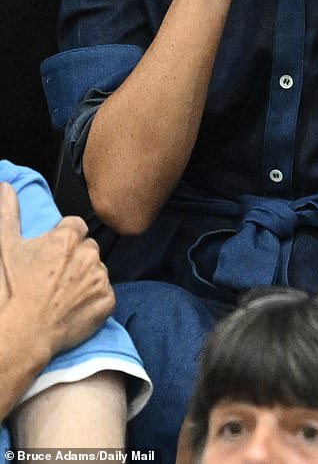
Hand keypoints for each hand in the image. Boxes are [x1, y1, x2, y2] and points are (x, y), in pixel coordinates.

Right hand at [0, 182, 113, 358]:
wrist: (26, 331)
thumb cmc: (15, 289)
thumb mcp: (8, 247)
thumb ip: (9, 214)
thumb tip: (6, 186)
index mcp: (67, 238)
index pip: (76, 227)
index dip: (65, 240)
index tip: (54, 255)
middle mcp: (88, 254)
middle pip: (89, 248)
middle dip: (77, 258)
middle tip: (58, 276)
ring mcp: (100, 278)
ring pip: (98, 270)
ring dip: (87, 278)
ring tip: (65, 293)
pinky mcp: (108, 300)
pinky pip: (106, 294)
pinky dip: (95, 300)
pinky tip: (77, 307)